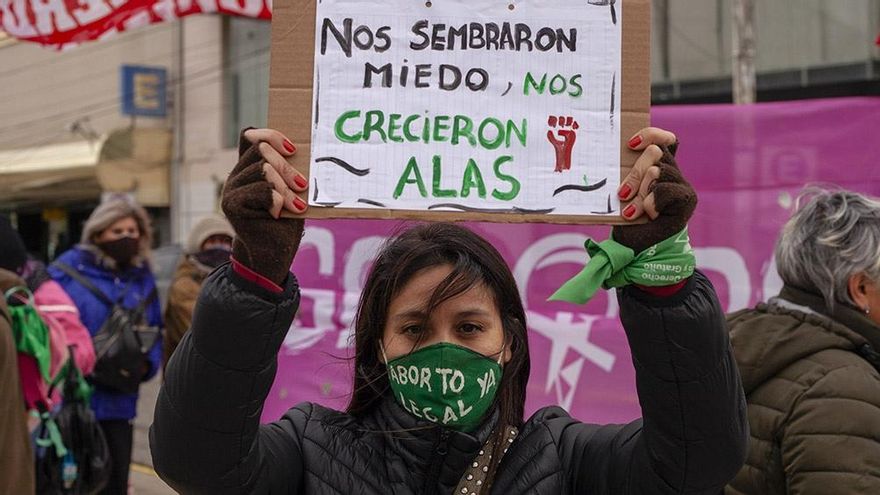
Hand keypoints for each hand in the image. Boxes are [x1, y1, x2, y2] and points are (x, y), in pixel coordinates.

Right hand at [221, 128, 308, 284]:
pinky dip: (277, 200)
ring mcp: (231, 189)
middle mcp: (236, 175)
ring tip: (297, 205)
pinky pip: (261, 191)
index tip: (293, 150)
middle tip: (303, 184)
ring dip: (286, 187)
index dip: (271, 136)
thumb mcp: (291, 188)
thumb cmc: (287, 218)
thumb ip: (288, 169)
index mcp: (249, 167)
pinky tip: (280, 214)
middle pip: (260, 150)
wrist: (275, 252)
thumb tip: (305, 147)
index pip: (251, 137)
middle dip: (287, 167)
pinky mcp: (231, 205)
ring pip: (263, 170)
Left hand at [612, 127, 696, 253]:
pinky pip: (664, 190)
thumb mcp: (623, 194)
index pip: (665, 139)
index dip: (650, 135)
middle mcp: (672, 171)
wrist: (638, 248)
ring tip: (631, 211)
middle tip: (622, 194)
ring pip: (657, 171)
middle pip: (655, 152)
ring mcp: (680, 184)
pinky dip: (651, 203)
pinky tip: (646, 215)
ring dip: (640, 192)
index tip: (630, 144)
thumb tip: (607, 159)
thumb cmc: (627, 219)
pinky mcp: (686, 199)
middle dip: (635, 173)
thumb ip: (625, 176)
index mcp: (658, 166)